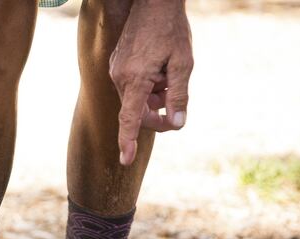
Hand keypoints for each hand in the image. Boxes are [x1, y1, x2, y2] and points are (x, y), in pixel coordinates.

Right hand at [109, 0, 192, 164]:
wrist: (153, 2)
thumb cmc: (171, 30)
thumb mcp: (183, 64)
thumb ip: (179, 97)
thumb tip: (177, 125)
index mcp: (136, 79)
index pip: (130, 118)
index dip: (128, 141)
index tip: (125, 160)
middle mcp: (120, 77)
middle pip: (135, 112)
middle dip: (155, 115)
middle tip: (176, 110)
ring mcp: (116, 70)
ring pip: (135, 99)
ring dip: (153, 98)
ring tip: (169, 78)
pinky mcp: (117, 65)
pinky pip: (131, 86)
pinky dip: (147, 87)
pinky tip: (159, 70)